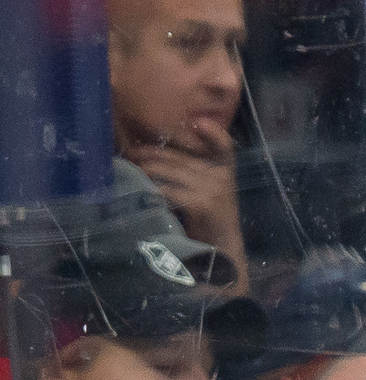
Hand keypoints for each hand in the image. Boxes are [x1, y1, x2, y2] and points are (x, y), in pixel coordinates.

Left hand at [128, 127, 246, 283]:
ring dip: (142, 170)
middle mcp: (220, 178)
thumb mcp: (209, 194)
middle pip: (175, 156)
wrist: (221, 255)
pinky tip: (138, 191)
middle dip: (148, 154)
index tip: (197, 123)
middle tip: (128, 154)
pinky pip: (166, 190)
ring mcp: (212, 190)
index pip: (223, 146)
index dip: (212, 133)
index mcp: (225, 172)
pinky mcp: (201, 204)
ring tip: (126, 170)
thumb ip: (191, 173)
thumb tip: (151, 155)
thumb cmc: (209, 225)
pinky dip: (149, 191)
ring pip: (166, 171)